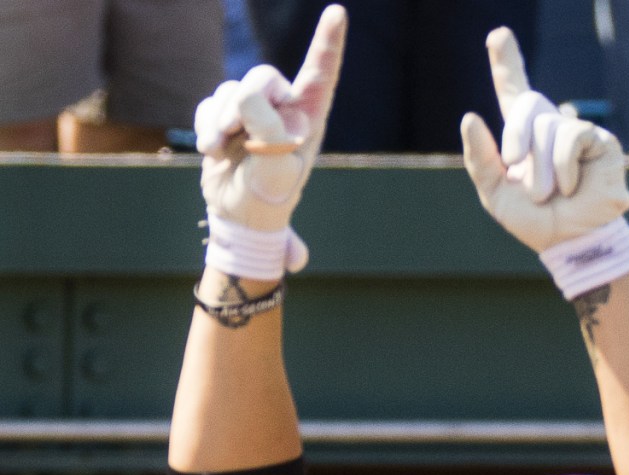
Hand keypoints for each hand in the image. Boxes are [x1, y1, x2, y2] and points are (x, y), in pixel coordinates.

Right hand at [195, 4, 346, 238]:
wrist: (238, 217)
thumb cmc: (269, 196)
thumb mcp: (275, 167)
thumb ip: (267, 127)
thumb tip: (247, 95)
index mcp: (308, 119)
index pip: (321, 75)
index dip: (328, 43)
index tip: (338, 13)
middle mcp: (284, 109)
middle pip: (262, 77)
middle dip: (243, 105)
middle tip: (235, 136)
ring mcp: (254, 110)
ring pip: (231, 90)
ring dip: (222, 122)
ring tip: (225, 150)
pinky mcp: (226, 115)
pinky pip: (210, 102)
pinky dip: (206, 126)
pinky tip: (213, 150)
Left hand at [462, 27, 628, 252]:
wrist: (569, 243)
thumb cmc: (535, 223)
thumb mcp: (496, 195)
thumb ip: (480, 160)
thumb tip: (470, 116)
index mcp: (524, 139)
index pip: (514, 92)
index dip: (507, 63)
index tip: (497, 35)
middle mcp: (550, 128)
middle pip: (526, 102)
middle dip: (515, 134)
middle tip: (513, 166)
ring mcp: (576, 132)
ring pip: (548, 125)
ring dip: (540, 167)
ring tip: (548, 194)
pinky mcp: (601, 141)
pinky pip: (572, 135)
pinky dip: (563, 166)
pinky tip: (569, 187)